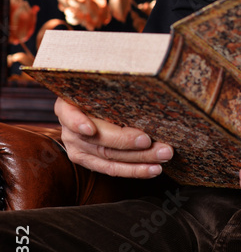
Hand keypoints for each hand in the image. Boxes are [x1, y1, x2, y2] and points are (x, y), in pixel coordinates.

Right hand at [55, 97, 172, 178]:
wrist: (92, 107)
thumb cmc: (101, 92)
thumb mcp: (101, 87)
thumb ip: (114, 89)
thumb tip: (143, 81)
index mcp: (67, 107)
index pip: (70, 116)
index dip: (78, 123)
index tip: (90, 129)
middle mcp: (70, 131)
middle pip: (99, 140)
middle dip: (128, 142)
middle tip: (150, 140)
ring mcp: (78, 149)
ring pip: (110, 158)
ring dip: (140, 159)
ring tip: (162, 155)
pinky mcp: (90, 163)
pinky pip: (113, 169)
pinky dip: (136, 170)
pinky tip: (153, 168)